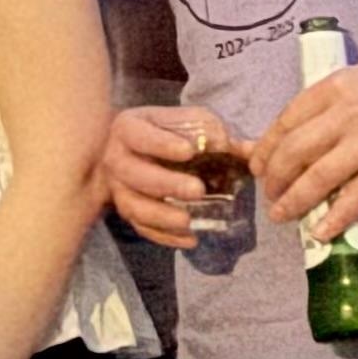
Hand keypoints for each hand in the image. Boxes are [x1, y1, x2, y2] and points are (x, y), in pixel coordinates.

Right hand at [105, 104, 228, 250]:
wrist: (138, 146)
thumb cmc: (168, 130)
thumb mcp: (187, 120)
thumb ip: (213, 132)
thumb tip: (241, 148)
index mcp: (128, 128)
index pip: (140, 136)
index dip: (161, 144)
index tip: (189, 151)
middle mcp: (116, 158)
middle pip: (134, 174)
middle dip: (166, 184)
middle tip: (198, 190)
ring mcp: (119, 187)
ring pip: (132, 206)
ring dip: (160, 216)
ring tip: (188, 221)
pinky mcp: (127, 209)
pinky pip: (141, 227)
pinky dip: (164, 236)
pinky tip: (190, 238)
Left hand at [256, 50, 357, 240]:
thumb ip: (326, 107)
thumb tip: (292, 135)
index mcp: (332, 88)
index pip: (285, 122)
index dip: (266, 149)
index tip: (256, 167)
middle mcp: (346, 112)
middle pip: (295, 151)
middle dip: (275, 179)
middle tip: (269, 196)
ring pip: (319, 176)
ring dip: (295, 201)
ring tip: (282, 216)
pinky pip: (357, 196)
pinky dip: (335, 217)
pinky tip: (321, 231)